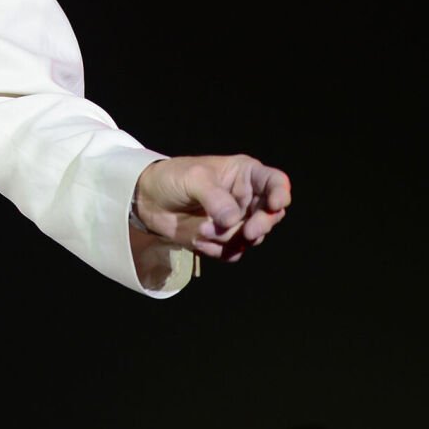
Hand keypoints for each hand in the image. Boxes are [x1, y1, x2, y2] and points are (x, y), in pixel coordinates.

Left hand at [134, 154, 290, 262]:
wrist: (147, 200)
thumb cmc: (173, 178)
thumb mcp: (193, 178)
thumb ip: (214, 197)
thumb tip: (232, 221)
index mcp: (245, 175)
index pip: (275, 182)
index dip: (281, 194)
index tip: (275, 204)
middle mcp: (247, 199)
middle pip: (271, 216)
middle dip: (261, 225)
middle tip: (248, 231)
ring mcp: (237, 222)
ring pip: (252, 238)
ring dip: (229, 238)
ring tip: (203, 230)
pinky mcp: (223, 241)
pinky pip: (233, 253)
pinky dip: (218, 251)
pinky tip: (199, 241)